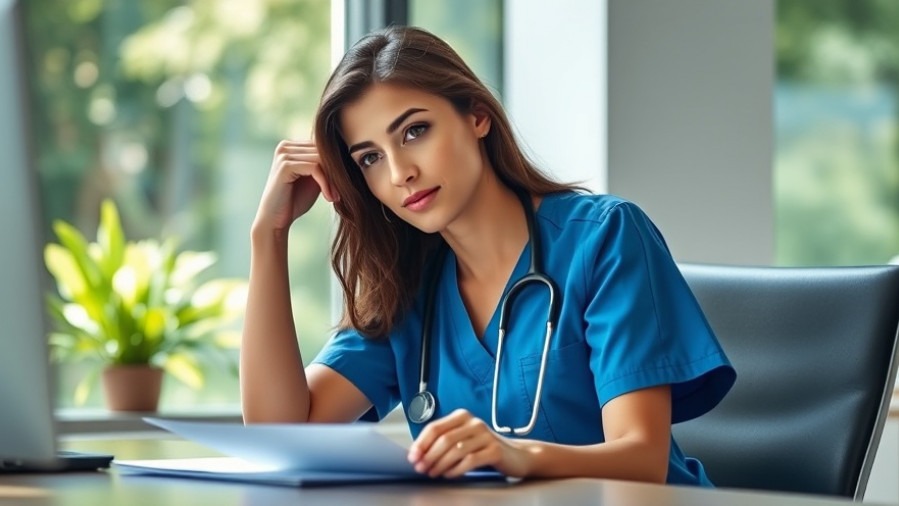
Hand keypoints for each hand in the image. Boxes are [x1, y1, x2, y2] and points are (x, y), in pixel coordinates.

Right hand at [253, 140, 338, 232]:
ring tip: (336, 197)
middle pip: (323, 151)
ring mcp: (284, 154)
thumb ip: (325, 166)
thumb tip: (348, 156)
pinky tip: (329, 197)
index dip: (336, 165)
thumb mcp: (314, 179)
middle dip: (336, 172)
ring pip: (321, 159)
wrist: (276, 220)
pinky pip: (315, 168)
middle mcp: (286, 146)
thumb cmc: (295, 201)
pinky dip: (326, 183)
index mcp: (292, 146)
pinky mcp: (285, 165)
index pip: (322, 147)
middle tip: (343, 192)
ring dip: (333, 180)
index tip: (346, 184)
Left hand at [407, 409, 530, 478]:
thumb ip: (444, 441)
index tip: (412, 457)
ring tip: (433, 473)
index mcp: (462, 416)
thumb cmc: (485, 448)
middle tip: (420, 468)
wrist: (517, 456)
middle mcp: (474, 422)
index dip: (420, 443)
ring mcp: (485, 435)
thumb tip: (418, 453)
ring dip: (440, 464)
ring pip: (455, 450)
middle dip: (428, 456)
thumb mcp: (464, 439)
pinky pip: (470, 461)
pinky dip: (456, 470)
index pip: (435, 427)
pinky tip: (450, 475)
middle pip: (444, 439)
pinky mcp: (495, 450)